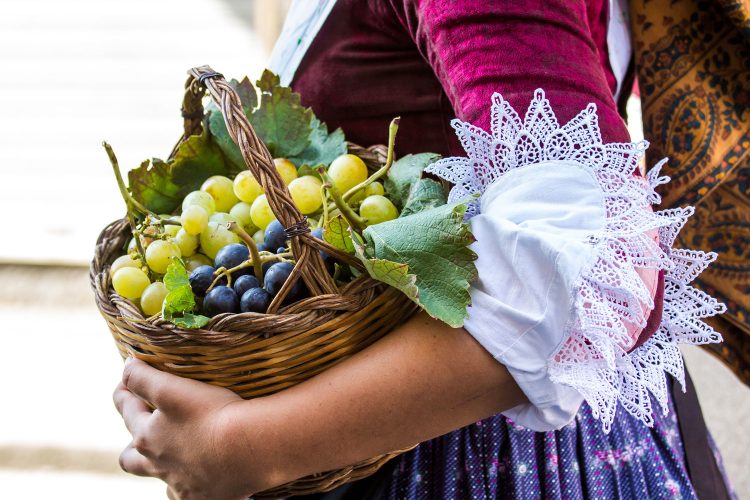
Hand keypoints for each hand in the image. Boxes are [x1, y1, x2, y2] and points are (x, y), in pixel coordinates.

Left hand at [113, 357, 255, 499]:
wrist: (249, 449)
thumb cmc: (212, 415)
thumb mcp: (172, 389)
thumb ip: (143, 377)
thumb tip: (127, 364)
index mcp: (147, 437)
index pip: (126, 411)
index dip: (124, 393)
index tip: (126, 383)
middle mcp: (159, 466)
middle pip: (131, 460)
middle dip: (132, 446)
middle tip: (142, 433)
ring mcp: (181, 485)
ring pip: (163, 480)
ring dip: (164, 467)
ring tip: (177, 457)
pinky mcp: (204, 497)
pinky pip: (191, 494)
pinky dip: (194, 484)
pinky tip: (205, 475)